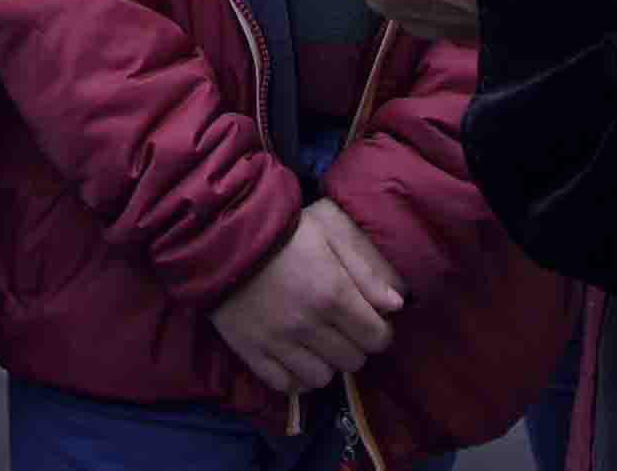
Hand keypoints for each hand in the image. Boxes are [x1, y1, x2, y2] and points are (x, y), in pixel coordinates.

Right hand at [208, 200, 404, 396]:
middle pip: (352, 361)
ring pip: (322, 378)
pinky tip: (294, 357)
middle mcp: (309, 325)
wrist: (221, 236)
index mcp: (332, 294)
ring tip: (317, 344)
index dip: (379, 332)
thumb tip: (395, 305)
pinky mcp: (251, 352)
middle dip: (354, 346)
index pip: (376, 338)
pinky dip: (295, 377)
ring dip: (325, 364)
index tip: (370, 323)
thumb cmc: (282, 231)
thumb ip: (364, 272)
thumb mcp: (328, 236)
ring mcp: (278, 343)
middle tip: (341, 329)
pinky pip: (285, 385)